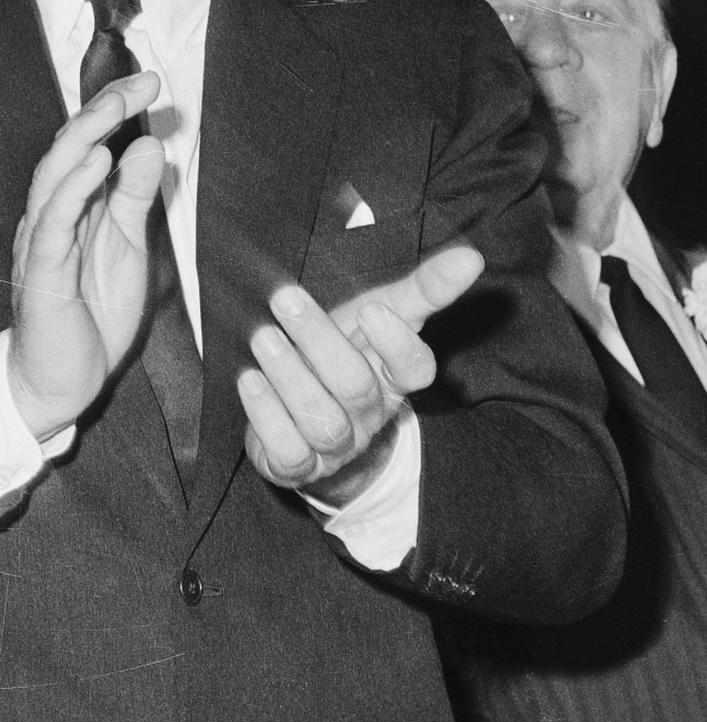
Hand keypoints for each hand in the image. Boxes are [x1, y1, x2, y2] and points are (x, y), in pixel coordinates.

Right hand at [7, 71, 165, 440]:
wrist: (60, 381)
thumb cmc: (90, 318)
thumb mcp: (127, 248)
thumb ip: (134, 199)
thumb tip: (146, 146)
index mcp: (71, 209)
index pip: (87, 147)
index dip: (114, 112)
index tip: (150, 82)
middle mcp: (50, 217)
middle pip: (68, 150)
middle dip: (102, 111)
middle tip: (139, 82)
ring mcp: (43, 242)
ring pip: (54, 176)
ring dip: (85, 137)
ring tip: (115, 107)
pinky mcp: (43, 272)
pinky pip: (54, 222)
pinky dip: (74, 188)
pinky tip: (96, 162)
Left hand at [239, 243, 484, 494]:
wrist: (312, 423)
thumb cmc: (348, 353)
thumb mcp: (381, 316)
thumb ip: (422, 289)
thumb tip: (472, 256)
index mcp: (393, 378)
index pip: (414, 369)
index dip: (397, 344)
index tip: (372, 310)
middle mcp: (369, 414)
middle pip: (355, 386)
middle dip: (320, 342)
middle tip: (284, 299)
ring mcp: (335, 445)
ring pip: (322, 421)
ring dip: (289, 376)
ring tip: (262, 337)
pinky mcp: (298, 465)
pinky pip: (288, 452)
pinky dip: (267, 417)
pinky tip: (250, 381)